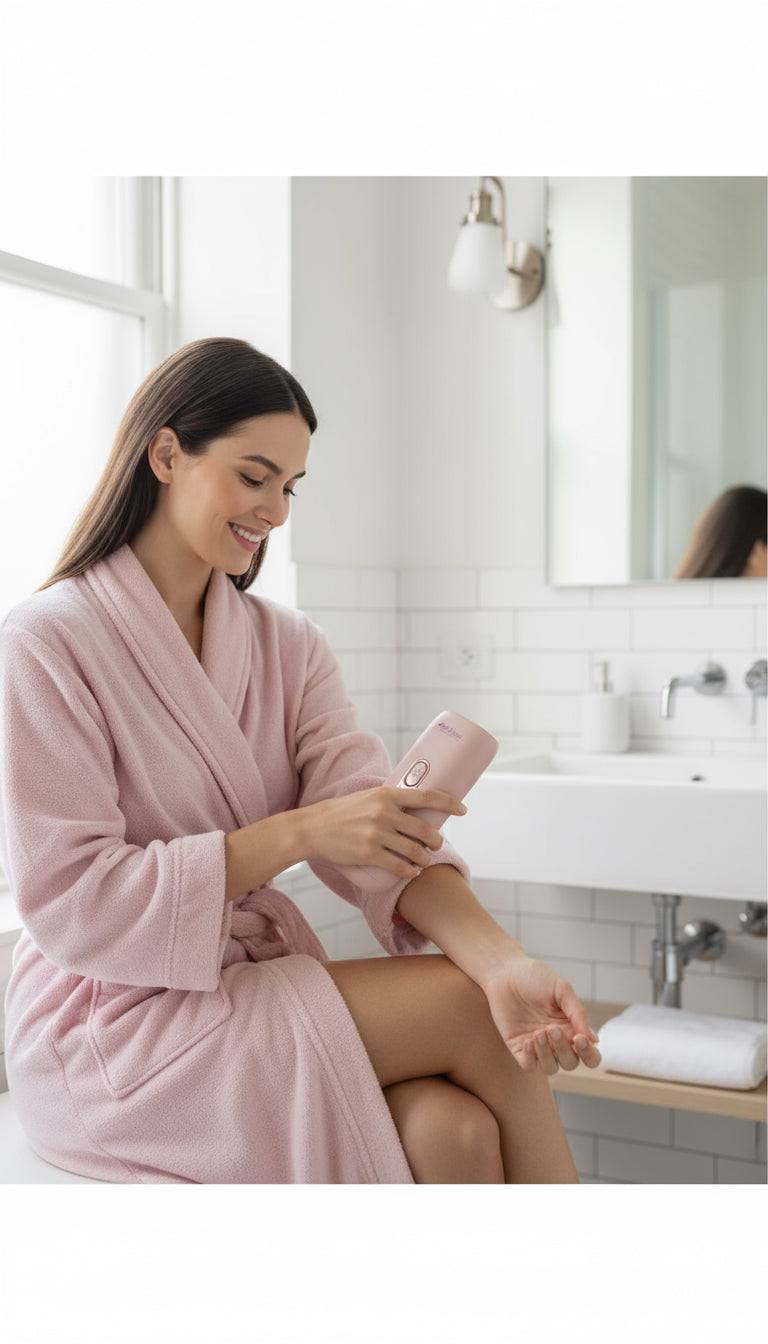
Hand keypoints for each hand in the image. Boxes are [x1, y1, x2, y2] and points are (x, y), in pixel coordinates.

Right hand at [301, 786, 465, 880]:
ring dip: (425, 858)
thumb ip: (389, 801)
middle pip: (425, 830)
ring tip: (423, 860)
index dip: (449, 803)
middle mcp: (384, 813)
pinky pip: (400, 867)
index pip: (427, 796)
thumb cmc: (339, 812)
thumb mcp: (366, 797)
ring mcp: (377, 835)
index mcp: (386, 795)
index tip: (462, 809)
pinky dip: (410, 871)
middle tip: (435, 845)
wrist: (312, 828)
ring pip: (415, 851)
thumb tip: (414, 806)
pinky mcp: (369, 854)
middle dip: (436, 841)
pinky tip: (412, 871)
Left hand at [483, 955, 601, 1074]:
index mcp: (572, 1028)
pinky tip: (527, 1040)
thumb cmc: (534, 977)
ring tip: (538, 1033)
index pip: (589, 1055)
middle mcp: (557, 1041)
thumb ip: (578, 1013)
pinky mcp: (518, 1047)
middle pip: (570, 1063)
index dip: (589, 1053)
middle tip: (552, 1029)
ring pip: (550, 1068)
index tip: (579, 1038)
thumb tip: (594, 1040)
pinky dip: (530, 1057)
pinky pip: (528, 1065)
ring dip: (547, 1054)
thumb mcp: (561, 989)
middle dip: (564, 1050)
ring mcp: (537, 1046)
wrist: (504, 973)